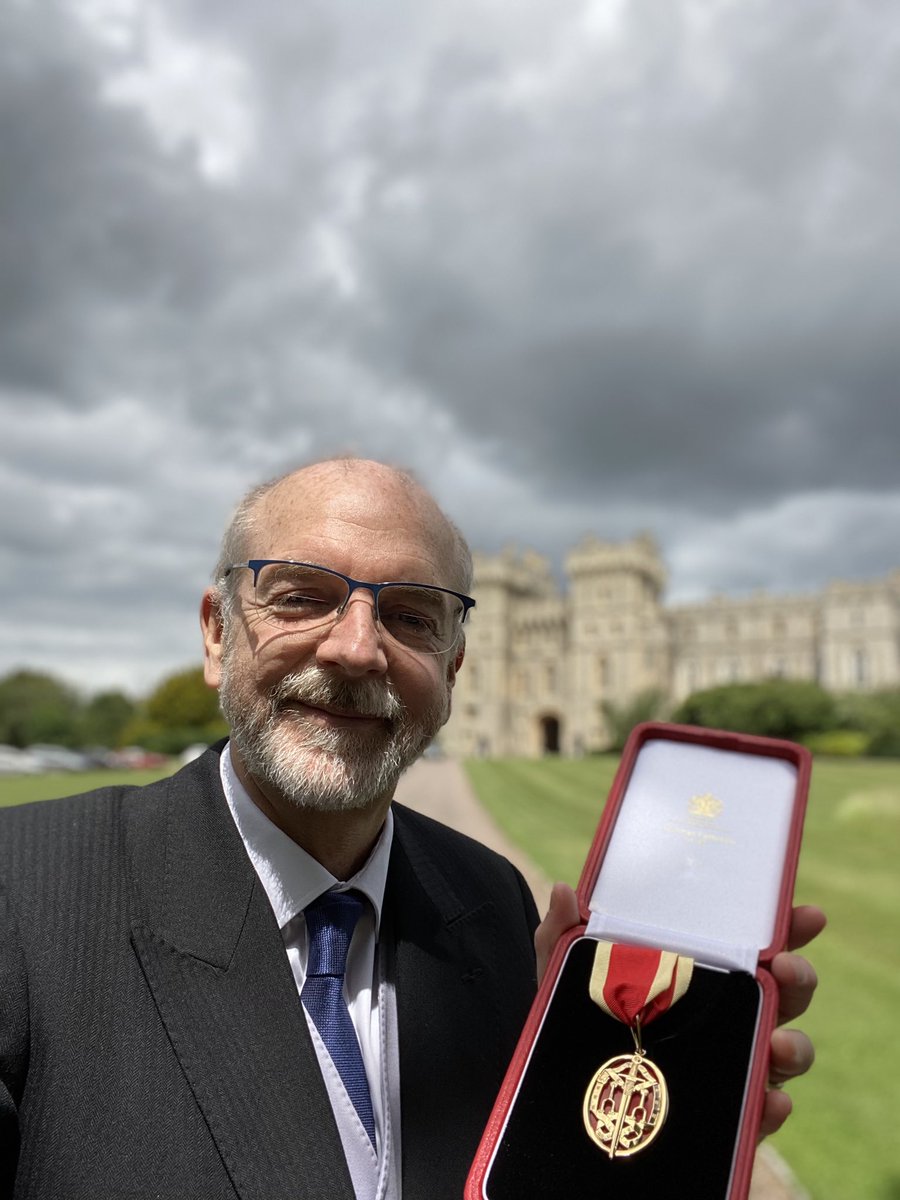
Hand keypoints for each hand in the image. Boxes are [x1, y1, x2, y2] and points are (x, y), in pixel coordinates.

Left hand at [535, 889, 825, 1137]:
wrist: (565, 1085)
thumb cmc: (581, 1011)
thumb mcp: (569, 970)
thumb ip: (564, 933)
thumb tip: (564, 890)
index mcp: (702, 969)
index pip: (755, 945)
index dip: (788, 929)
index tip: (805, 914)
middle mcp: (726, 1013)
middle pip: (782, 994)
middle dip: (799, 979)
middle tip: (788, 969)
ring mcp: (728, 1061)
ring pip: (782, 1052)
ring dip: (794, 1046)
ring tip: (781, 1042)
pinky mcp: (720, 1112)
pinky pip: (757, 1114)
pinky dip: (770, 1109)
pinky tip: (771, 1102)